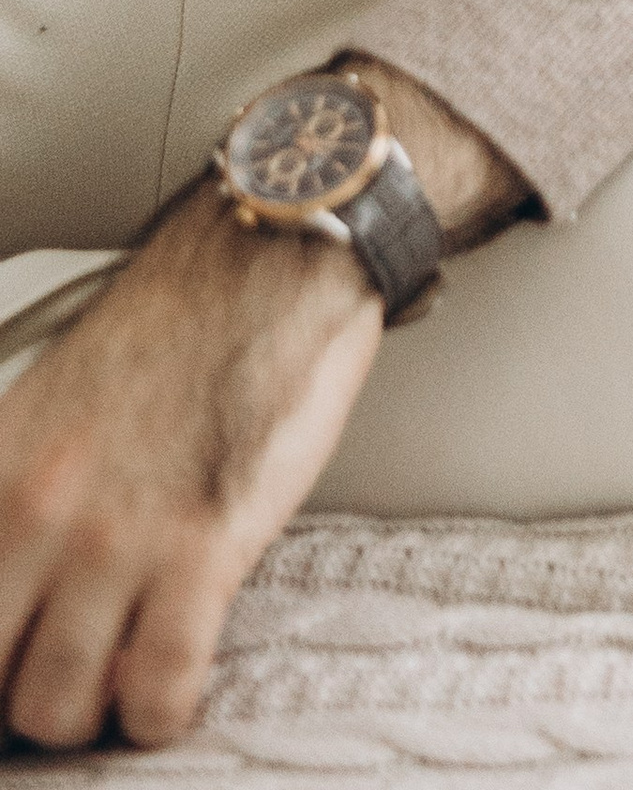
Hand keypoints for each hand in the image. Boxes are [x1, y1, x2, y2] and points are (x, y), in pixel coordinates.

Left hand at [0, 61, 524, 750]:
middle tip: (67, 675)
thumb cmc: (189, 311)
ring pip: (60, 708)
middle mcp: (41, 507)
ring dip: (93, 709)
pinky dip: (162, 711)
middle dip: (29, 695)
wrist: (278, 249)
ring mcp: (120, 533)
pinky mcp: (204, 545)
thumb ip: (22, 494)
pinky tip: (173, 684)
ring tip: (122, 680)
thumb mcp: (56, 398)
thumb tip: (20, 582)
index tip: (14, 658)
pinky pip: (158, 692)